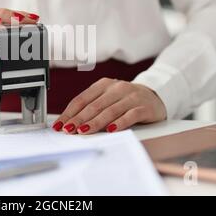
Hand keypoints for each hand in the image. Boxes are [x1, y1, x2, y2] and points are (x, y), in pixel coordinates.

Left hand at [52, 78, 166, 134]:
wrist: (155, 95)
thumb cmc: (125, 100)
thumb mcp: (107, 98)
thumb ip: (92, 107)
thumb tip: (70, 123)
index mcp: (103, 85)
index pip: (82, 99)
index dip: (69, 112)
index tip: (59, 124)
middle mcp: (116, 88)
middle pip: (94, 105)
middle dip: (78, 119)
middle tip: (68, 130)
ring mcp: (131, 97)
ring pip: (110, 110)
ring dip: (95, 122)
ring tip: (84, 131)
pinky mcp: (144, 107)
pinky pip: (130, 115)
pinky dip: (120, 123)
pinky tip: (111, 130)